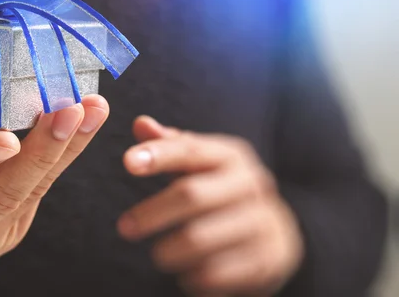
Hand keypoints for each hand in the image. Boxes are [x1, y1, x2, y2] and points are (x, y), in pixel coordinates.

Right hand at [0, 95, 108, 293]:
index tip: (8, 136)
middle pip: (0, 194)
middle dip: (42, 150)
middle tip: (71, 110)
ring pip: (31, 191)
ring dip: (67, 149)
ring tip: (93, 109)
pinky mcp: (11, 234)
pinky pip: (40, 190)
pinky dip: (64, 155)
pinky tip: (82, 124)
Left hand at [117, 117, 303, 296]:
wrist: (274, 230)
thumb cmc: (221, 189)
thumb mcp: (200, 164)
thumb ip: (170, 145)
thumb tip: (140, 123)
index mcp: (231, 156)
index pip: (190, 150)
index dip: (159, 155)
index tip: (128, 162)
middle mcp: (251, 183)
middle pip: (192, 195)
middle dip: (153, 212)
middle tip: (125, 228)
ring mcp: (263, 220)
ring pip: (202, 237)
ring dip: (171, 250)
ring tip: (159, 256)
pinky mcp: (268, 256)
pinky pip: (220, 270)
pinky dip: (196, 276)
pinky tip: (187, 276)